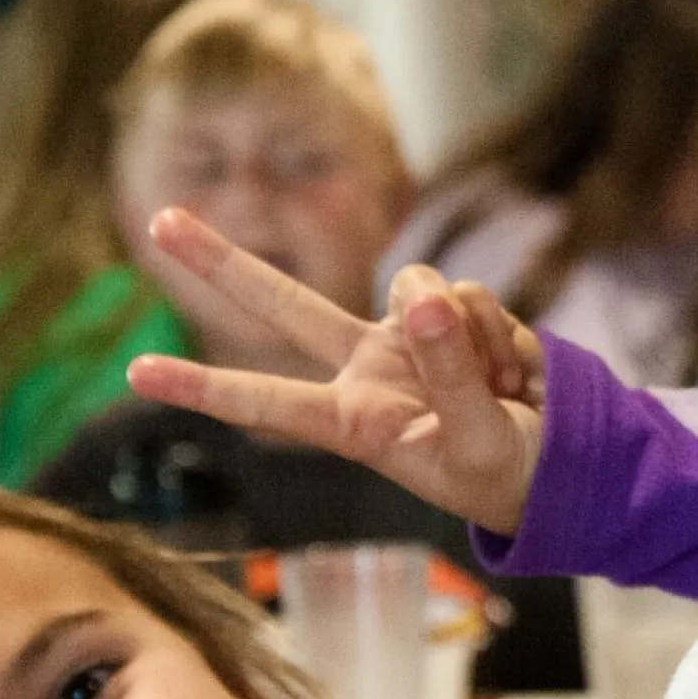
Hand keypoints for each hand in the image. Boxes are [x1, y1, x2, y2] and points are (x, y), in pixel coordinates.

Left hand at [123, 207, 549, 533]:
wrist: (560, 463)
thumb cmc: (507, 478)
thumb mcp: (478, 443)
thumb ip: (451, 374)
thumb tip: (426, 299)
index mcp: (354, 424)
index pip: (267, 402)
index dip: (203, 387)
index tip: (137, 371)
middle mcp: (364, 370)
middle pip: (282, 304)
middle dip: (221, 261)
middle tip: (159, 221)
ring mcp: (405, 337)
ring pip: (415, 290)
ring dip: (470, 338)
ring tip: (504, 391)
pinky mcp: (449, 315)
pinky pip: (470, 299)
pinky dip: (503, 336)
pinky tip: (516, 377)